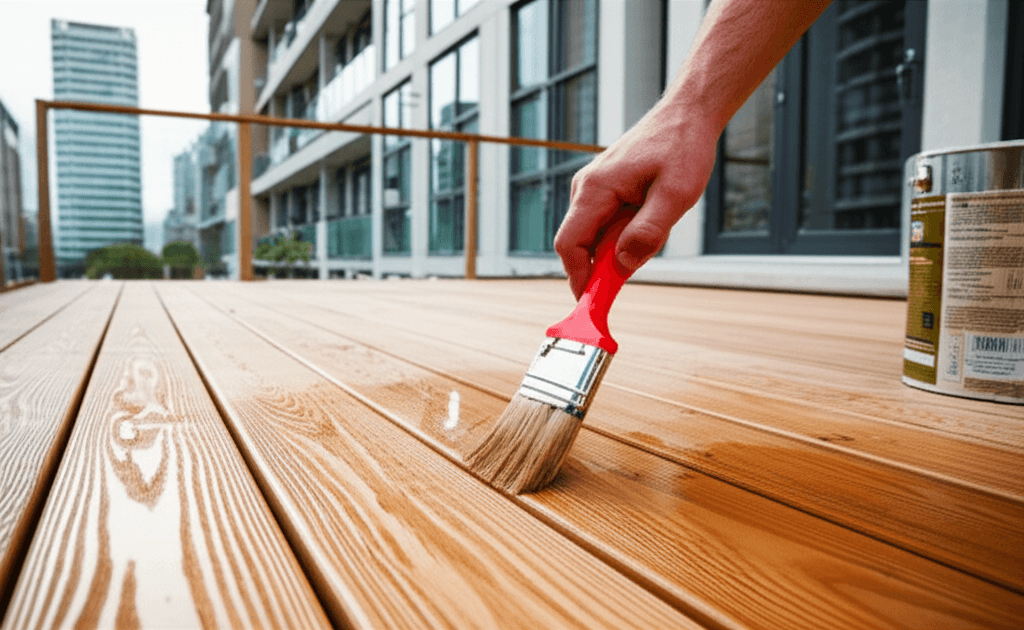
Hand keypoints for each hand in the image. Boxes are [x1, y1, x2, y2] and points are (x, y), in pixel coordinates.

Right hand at [554, 101, 718, 298]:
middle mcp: (586, 188)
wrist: (688, 113)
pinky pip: (606, 224)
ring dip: (620, 247)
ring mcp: (594, 188)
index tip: (594, 303)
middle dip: (604, 265)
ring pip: (595, 236)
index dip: (578, 278)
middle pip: (579, 244)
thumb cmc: (682, 146)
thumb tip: (622, 265)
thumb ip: (647, 232)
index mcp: (594, 189)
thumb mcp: (675, 195)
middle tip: (639, 264)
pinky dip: (625, 233)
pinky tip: (653, 216)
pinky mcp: (605, 189)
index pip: (569, 245)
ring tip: (658, 223)